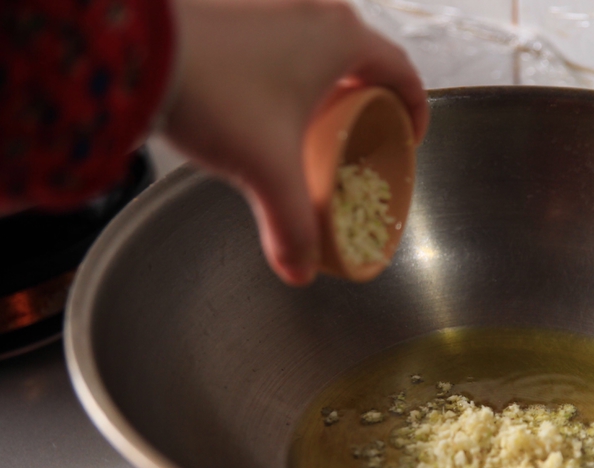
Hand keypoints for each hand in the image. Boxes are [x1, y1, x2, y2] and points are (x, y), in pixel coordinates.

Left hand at [161, 0, 428, 284]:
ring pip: (322, 44)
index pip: (402, 71)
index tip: (409, 136)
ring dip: (329, 82)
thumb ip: (292, 225)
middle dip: (371, 98)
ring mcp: (273, 4)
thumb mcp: (266, 169)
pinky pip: (284, 40)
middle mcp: (313, 11)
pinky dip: (291, 71)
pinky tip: (269, 104)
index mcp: (341, 38)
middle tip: (363, 136)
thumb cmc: (213, 91)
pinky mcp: (239, 11)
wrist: (134, 50)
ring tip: (317, 125)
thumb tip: (301, 270)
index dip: (414, 108)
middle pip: (364, 56)